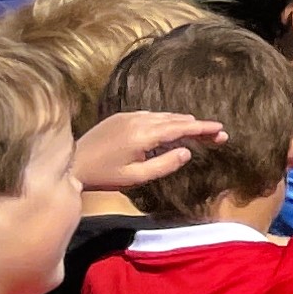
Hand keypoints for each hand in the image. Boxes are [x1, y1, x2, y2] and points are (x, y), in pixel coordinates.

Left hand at [72, 110, 221, 194]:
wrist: (71, 165)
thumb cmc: (104, 176)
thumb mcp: (137, 178)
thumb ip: (165, 165)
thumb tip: (187, 151)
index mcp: (144, 135)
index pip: (181, 128)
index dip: (203, 128)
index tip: (221, 130)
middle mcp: (139, 120)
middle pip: (176, 119)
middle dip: (198, 126)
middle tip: (217, 134)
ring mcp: (129, 116)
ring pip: (164, 116)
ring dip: (182, 122)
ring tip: (198, 131)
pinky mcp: (121, 117)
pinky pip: (151, 115)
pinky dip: (166, 121)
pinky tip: (170, 128)